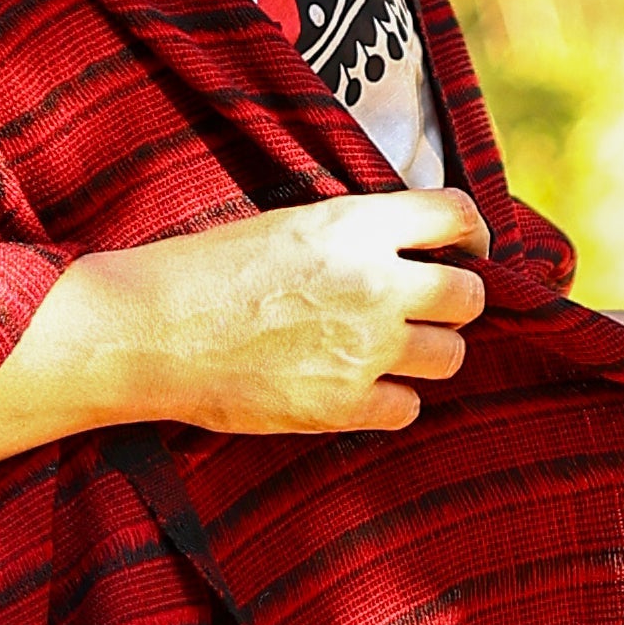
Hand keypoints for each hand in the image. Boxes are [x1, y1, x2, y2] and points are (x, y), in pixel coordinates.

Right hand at [92, 187, 492, 436]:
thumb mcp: (287, 223)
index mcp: (357, 225)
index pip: (457, 216)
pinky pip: (407, 408)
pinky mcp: (344, 404)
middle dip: (454, 300)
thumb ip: (354, 233)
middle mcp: (375, 284)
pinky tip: (361, 388)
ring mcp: (365, 349)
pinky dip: (391, 401)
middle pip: (468, 296)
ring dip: (428, 352)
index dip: (472, 232)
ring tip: (392, 350)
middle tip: (427, 307)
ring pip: (450, 356)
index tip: (466, 248)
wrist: (152, 329)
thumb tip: (407, 251)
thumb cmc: (206, 269)